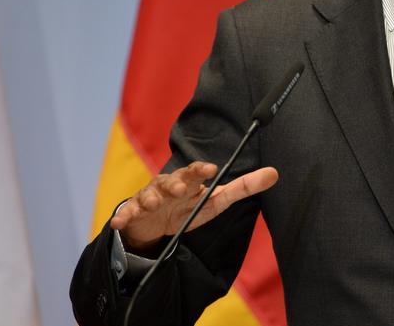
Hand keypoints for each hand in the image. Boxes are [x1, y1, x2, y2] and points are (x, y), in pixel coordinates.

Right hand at [109, 161, 278, 251]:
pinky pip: (125, 214)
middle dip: (175, 183)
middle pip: (170, 180)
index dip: (200, 170)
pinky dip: (122, 217)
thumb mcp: (215, 201)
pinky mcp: (131, 213)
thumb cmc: (187, 207)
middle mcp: (167, 186)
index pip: (195, 172)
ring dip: (149, 198)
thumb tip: (274, 173)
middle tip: (181, 189)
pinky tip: (119, 222)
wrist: (153, 224)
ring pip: (147, 195)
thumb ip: (243, 188)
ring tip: (152, 204)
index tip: (209, 169)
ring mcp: (148, 199)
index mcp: (188, 182)